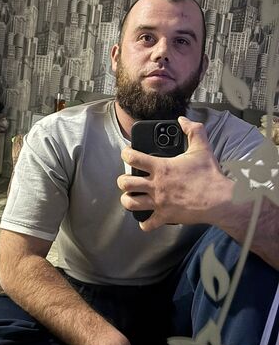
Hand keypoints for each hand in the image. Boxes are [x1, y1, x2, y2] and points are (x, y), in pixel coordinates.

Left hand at [117, 117, 232, 230]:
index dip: (126, 153)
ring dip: (128, 200)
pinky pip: (148, 224)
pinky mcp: (165, 216)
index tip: (128, 153)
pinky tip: (146, 219)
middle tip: (128, 178)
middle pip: (125, 183)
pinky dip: (144, 223)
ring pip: (130, 203)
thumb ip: (193, 130)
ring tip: (131, 197)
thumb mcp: (202, 148)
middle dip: (123, 180)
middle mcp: (156, 185)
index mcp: (161, 167)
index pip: (132, 157)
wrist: (221, 199)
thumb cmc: (210, 175)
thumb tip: (183, 120)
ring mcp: (159, 202)